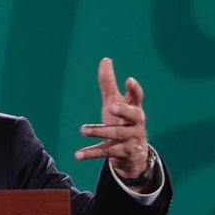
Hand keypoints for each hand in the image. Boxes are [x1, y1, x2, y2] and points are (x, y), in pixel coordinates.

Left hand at [75, 58, 148, 182]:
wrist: (134, 154)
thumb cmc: (122, 121)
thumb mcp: (115, 102)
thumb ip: (109, 84)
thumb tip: (105, 59)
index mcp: (134, 108)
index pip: (137, 97)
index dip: (134, 89)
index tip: (129, 80)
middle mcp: (135, 123)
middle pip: (133, 115)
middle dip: (123, 110)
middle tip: (110, 106)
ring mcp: (130, 138)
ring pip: (115, 134)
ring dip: (98, 131)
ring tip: (82, 130)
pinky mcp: (122, 153)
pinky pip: (106, 152)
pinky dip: (91, 153)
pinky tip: (77, 155)